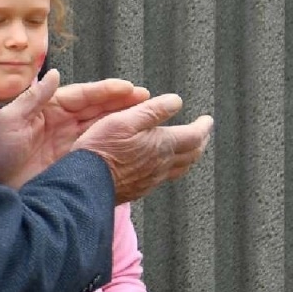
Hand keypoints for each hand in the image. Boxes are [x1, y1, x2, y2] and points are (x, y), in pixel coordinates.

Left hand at [0, 71, 150, 187]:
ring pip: (102, 128)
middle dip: (122, 103)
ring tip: (149, 118)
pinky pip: (98, 150)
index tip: (129, 88)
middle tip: (148, 100)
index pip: (82, 95)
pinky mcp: (72, 163)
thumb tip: (54, 73)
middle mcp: (61, 124)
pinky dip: (115, 145)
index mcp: (47, 109)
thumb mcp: (9, 123)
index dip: (106, 91)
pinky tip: (134, 145)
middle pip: (97, 109)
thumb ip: (32, 98)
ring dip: (124, 122)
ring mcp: (68, 144)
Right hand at [73, 94, 213, 203]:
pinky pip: (162, 179)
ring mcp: (151, 179)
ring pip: (179, 169)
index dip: (203, 127)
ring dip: (188, 157)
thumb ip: (152, 110)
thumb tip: (176, 101)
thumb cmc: (101, 149)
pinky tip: (162, 167)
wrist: (86, 184)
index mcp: (162, 144)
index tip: (207, 120)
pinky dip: (170, 169)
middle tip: (202, 134)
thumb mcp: (124, 120)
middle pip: (191, 154)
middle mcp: (162, 164)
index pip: (194, 135)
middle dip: (199, 142)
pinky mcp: (139, 190)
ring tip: (189, 151)